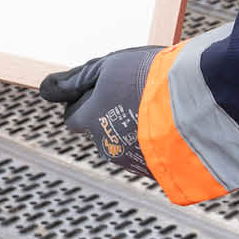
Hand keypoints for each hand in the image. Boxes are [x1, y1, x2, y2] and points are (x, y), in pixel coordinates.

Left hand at [38, 46, 161, 179]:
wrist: (194, 104)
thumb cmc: (149, 79)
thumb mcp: (108, 67)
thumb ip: (74, 80)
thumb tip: (44, 89)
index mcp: (89, 120)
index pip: (73, 116)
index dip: (85, 100)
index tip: (106, 87)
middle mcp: (105, 145)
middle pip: (98, 132)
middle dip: (110, 116)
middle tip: (135, 95)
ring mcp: (130, 161)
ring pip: (121, 144)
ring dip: (131, 129)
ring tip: (157, 107)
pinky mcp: (155, 171)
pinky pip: (146, 155)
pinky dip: (152, 142)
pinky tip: (169, 124)